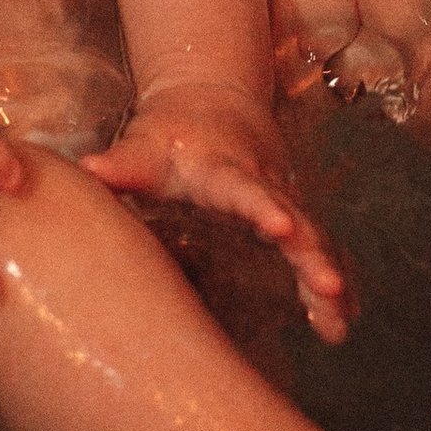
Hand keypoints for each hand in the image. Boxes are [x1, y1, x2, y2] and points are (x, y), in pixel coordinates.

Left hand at [83, 79, 349, 338]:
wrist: (212, 105)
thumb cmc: (170, 135)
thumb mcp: (145, 145)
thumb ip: (122, 164)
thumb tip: (89, 170)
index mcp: (222, 168)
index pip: (242, 188)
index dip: (261, 206)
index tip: (279, 226)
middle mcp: (262, 184)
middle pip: (293, 219)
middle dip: (311, 254)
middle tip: (330, 286)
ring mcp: (282, 204)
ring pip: (313, 241)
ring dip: (326, 279)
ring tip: (339, 324)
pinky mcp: (292, 225)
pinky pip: (316, 256)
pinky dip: (331, 290)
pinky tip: (341, 325)